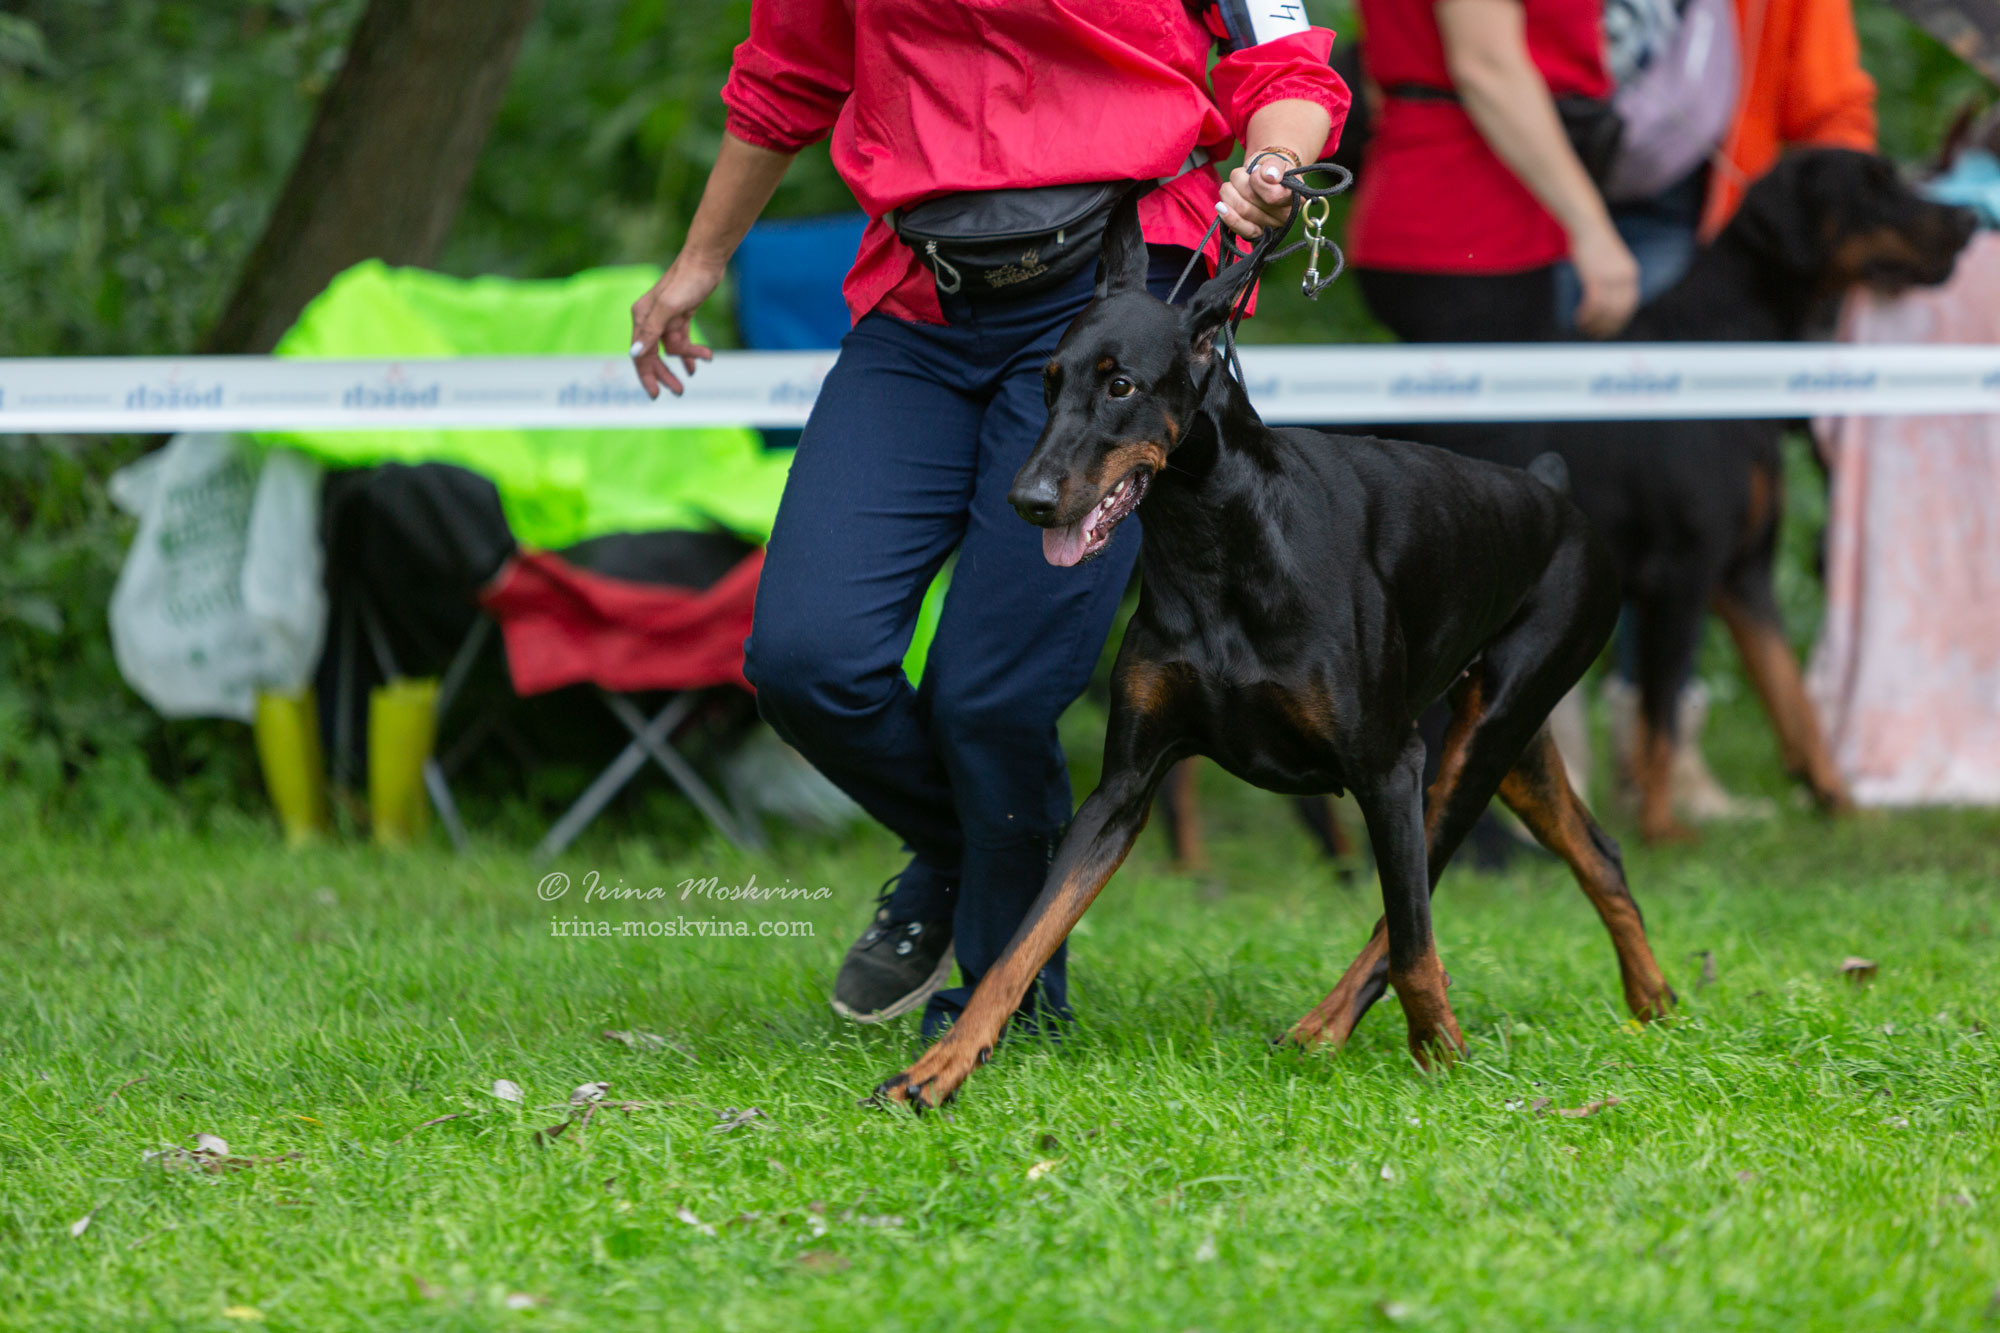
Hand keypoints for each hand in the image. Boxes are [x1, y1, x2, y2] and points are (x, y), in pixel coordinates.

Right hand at [628, 256, 724, 397]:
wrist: (705, 261)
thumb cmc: (686, 281)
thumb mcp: (669, 308)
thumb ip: (652, 332)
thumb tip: (636, 354)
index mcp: (642, 318)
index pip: (640, 354)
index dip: (646, 376)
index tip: (655, 395)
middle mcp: (650, 319)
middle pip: (654, 355)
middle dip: (665, 374)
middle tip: (679, 391)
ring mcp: (666, 318)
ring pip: (671, 349)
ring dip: (684, 360)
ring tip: (693, 374)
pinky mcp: (680, 316)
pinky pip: (682, 340)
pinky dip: (691, 351)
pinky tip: (702, 360)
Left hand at [1218, 151, 1298, 239]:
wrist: (1267, 179)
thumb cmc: (1272, 170)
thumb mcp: (1275, 161)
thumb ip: (1274, 165)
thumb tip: (1269, 175)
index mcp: (1295, 198)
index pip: (1273, 195)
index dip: (1258, 180)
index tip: (1256, 170)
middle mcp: (1285, 216)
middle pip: (1251, 201)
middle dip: (1241, 182)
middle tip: (1244, 174)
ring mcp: (1270, 226)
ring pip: (1241, 209)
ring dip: (1231, 191)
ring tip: (1236, 183)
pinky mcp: (1255, 232)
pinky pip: (1239, 228)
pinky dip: (1228, 215)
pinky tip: (1221, 206)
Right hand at [1569, 224, 1639, 338]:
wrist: (1588, 226)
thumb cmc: (1595, 243)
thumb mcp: (1610, 261)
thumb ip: (1612, 278)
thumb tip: (1604, 295)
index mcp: (1631, 274)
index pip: (1629, 305)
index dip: (1619, 321)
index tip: (1608, 330)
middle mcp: (1625, 278)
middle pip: (1618, 311)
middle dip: (1606, 326)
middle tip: (1593, 333)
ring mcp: (1611, 278)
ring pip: (1605, 310)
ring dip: (1593, 322)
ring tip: (1582, 326)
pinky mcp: (1595, 277)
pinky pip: (1593, 303)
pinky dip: (1586, 314)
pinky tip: (1578, 318)